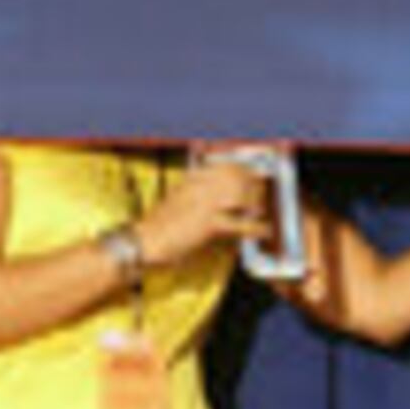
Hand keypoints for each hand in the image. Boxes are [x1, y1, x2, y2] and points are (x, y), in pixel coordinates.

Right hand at [142, 153, 270, 264]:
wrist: (144, 242)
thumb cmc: (159, 227)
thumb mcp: (178, 201)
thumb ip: (197, 195)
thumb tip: (218, 200)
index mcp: (192, 179)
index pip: (225, 166)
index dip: (243, 170)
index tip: (254, 175)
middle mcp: (200, 187)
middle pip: (237, 176)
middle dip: (254, 183)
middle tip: (263, 193)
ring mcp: (205, 204)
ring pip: (241, 194)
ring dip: (255, 201)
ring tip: (261, 210)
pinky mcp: (209, 224)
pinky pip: (240, 224)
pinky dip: (256, 228)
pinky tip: (264, 231)